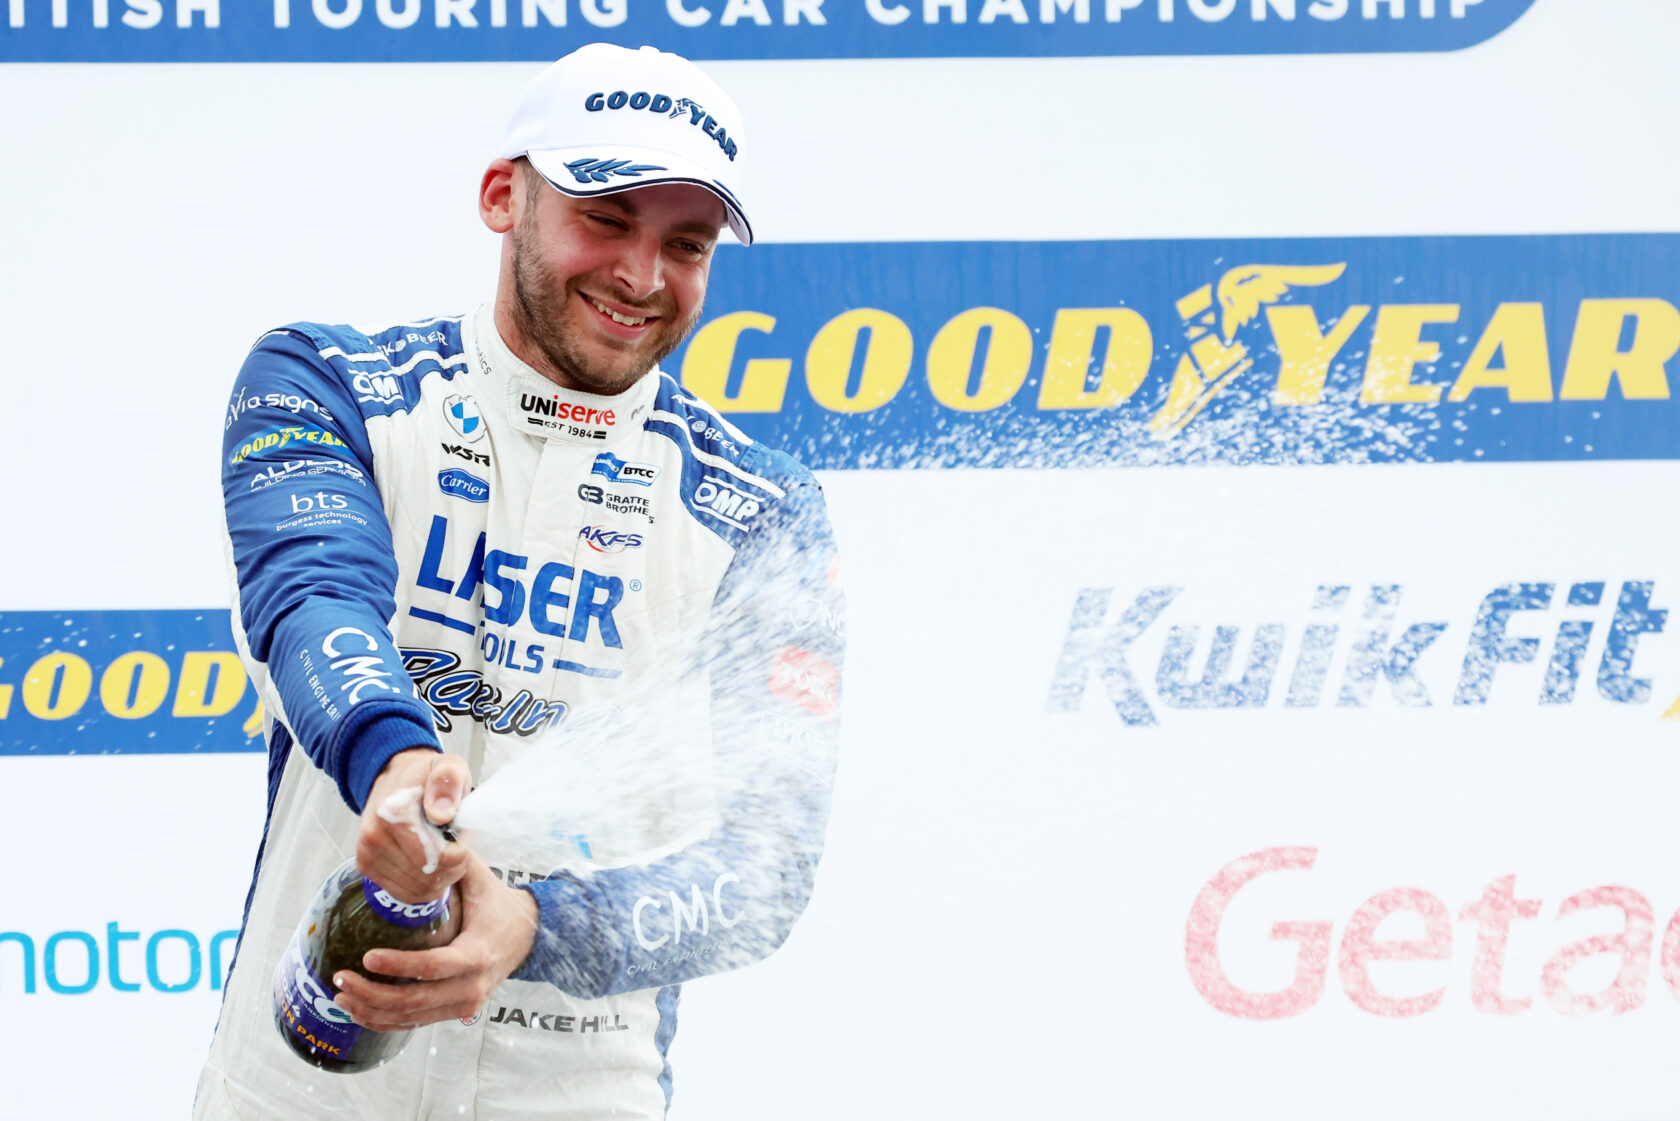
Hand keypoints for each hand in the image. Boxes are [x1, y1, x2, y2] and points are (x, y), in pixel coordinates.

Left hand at [331, 851, 539, 1029]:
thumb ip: (452, 859)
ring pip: (410, 1018)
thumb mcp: (481, 878)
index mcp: (477, 954)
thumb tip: (421, 834)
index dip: (397, 965)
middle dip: (371, 993)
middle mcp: (471, 987)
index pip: (433, 967)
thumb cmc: (498, 903)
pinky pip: (415, 1025)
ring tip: (341, 994)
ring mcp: (464, 1005)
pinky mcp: (456, 1013)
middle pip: (414, 1001)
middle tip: (341, 977)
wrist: (528, 936)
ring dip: (371, 1010)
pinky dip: (384, 1021)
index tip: (366, 956)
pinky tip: (359, 1010)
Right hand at [357, 747, 470, 903]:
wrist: (394, 778)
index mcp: (394, 812)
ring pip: (418, 890)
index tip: (462, 836)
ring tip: (444, 854)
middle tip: (457, 846)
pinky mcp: (366, 866)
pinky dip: (424, 886)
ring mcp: (367, 853)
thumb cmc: (425, 776)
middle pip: (427, 876)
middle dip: (452, 867)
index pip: (436, 856)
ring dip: (439, 878)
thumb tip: (441, 814)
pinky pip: (404, 893)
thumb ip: (448, 782)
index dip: (459, 852)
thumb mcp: (448, 767)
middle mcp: (374, 835)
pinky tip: (430, 865)